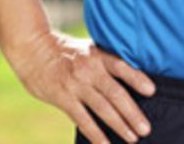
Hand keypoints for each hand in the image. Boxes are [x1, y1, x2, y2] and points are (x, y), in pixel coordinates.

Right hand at [7, 31, 156, 143]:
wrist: (32, 48)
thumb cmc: (63, 50)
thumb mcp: (87, 49)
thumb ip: (104, 63)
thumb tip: (127, 79)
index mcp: (98, 56)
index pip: (121, 67)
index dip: (137, 78)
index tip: (152, 91)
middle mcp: (89, 70)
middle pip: (116, 93)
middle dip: (132, 113)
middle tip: (146, 129)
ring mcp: (76, 85)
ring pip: (102, 108)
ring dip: (119, 125)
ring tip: (132, 137)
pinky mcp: (63, 98)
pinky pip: (82, 119)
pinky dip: (95, 134)